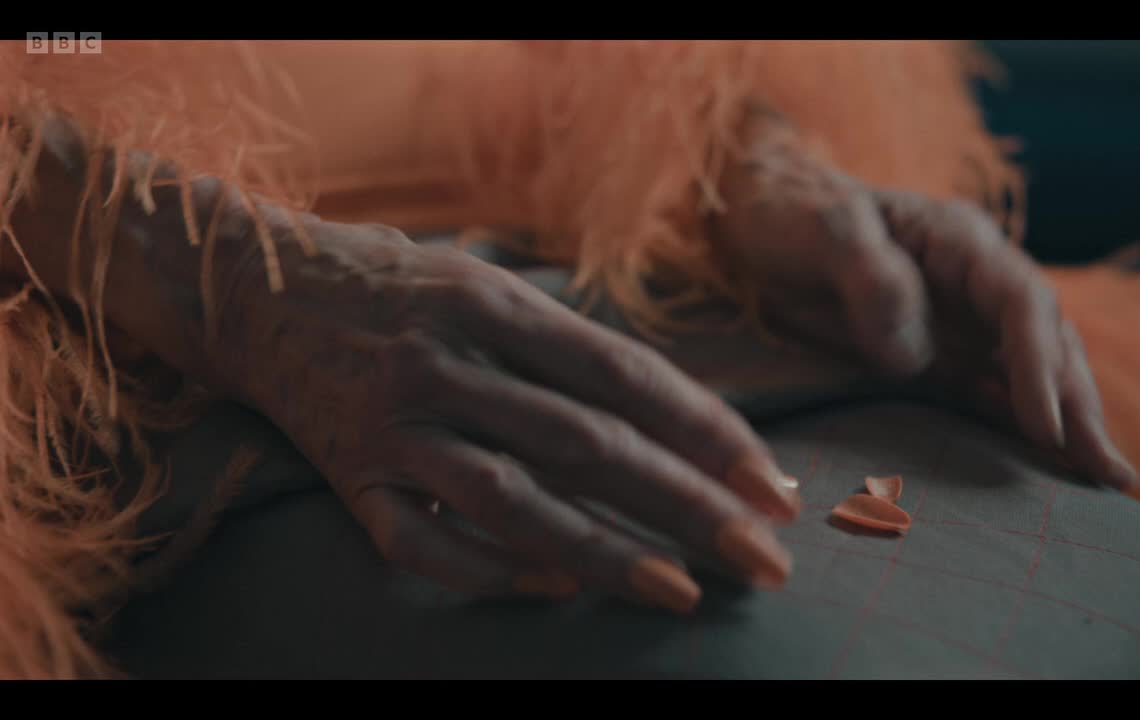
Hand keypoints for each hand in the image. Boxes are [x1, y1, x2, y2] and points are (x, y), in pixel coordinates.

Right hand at [209, 219, 800, 612]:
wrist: (258, 291)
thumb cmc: (399, 286)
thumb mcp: (484, 281)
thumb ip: (568, 342)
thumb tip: (682, 417)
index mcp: (490, 302)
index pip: (622, 372)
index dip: (704, 429)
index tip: (768, 480)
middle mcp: (444, 361)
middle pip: (586, 441)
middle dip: (686, 503)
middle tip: (762, 555)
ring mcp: (393, 424)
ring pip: (514, 500)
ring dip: (606, 551)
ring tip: (683, 592)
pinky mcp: (349, 478)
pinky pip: (423, 543)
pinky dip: (494, 570)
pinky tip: (561, 591)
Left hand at [710, 114, 1139, 490]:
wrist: (759, 222)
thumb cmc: (791, 216)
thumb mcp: (824, 232)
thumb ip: (869, 277)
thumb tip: (912, 351)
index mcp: (958, 240)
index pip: (1020, 301)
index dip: (1037, 363)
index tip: (1044, 425)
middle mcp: (975, 281)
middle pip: (1046, 341)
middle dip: (1079, 404)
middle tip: (1111, 472)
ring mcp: (959, 321)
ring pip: (1031, 372)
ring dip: (1067, 423)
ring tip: (1107, 479)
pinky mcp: (935, 357)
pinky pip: (989, 393)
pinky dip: (1022, 427)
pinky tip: (1052, 465)